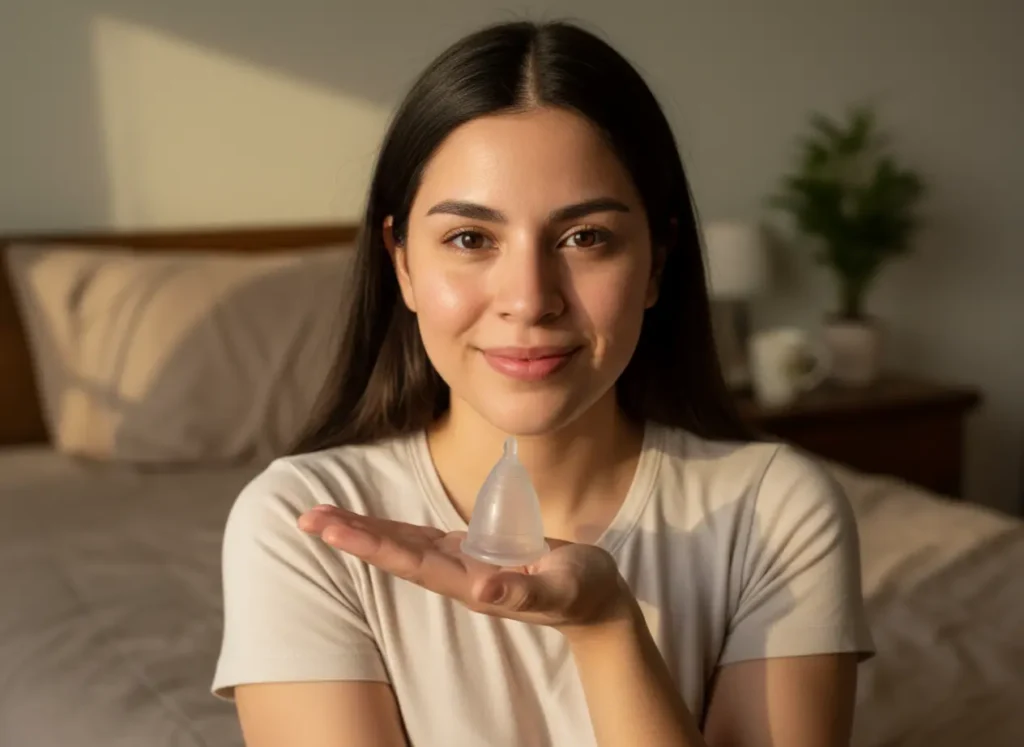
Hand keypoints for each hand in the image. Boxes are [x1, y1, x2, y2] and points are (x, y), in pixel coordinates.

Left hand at [297, 505, 632, 632]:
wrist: (593, 602)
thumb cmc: (583, 593)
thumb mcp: (562, 590)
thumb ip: (525, 593)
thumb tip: (484, 587)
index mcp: (472, 582)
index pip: (411, 562)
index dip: (370, 545)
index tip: (332, 531)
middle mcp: (457, 574)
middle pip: (393, 553)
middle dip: (350, 535)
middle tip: (305, 518)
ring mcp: (460, 564)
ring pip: (401, 544)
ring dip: (361, 531)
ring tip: (321, 517)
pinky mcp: (470, 552)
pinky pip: (420, 538)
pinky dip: (389, 528)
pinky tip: (366, 523)